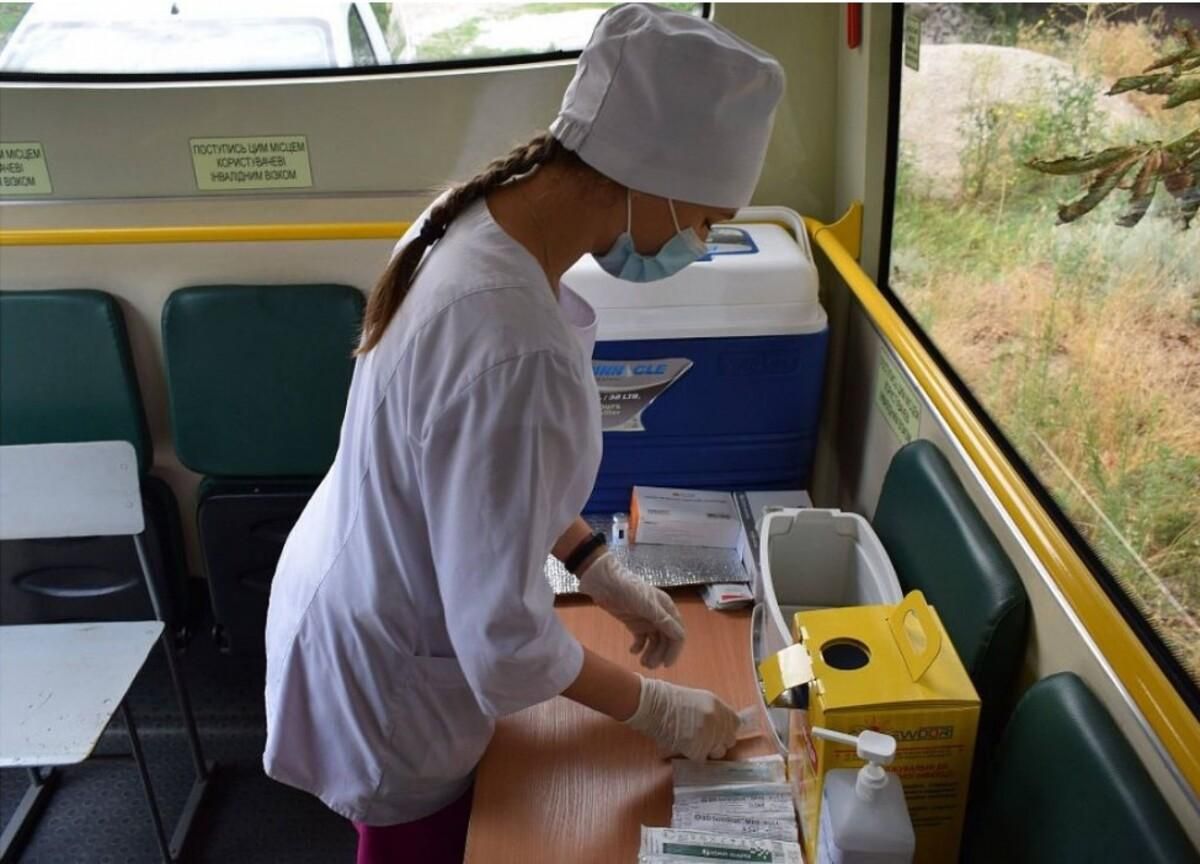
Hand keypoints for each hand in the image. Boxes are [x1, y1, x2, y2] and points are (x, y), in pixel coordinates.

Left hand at [577, 552, 684, 667]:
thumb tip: (680, 636)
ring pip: (654, 641)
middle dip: (660, 654)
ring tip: (642, 663)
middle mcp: (660, 615)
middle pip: (666, 640)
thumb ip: (664, 620)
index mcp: (667, 609)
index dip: (674, 650)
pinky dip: (639, 647)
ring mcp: (646, 619)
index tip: (666, 664)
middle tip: (649, 666)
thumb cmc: (628, 590)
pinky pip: (641, 639)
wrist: (604, 581)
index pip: (677, 634)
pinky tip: (632, 651)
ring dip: (650, 653)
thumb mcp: (647, 605)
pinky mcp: (634, 622)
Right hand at [622, 676, 738, 759]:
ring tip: (693, 744)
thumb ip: (713, 712)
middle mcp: (717, 720)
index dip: (727, 730)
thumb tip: (720, 727)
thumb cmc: (669, 700)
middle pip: (729, 740)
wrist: (654, 705)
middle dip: (719, 742)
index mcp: (717, 705)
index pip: (735, 724)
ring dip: (708, 750)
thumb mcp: (697, 700)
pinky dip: (694, 755)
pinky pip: (702, 758)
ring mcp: (708, 735)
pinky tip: (684, 747)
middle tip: (705, 740)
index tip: (720, 732)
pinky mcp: (698, 748)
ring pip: (718, 752)